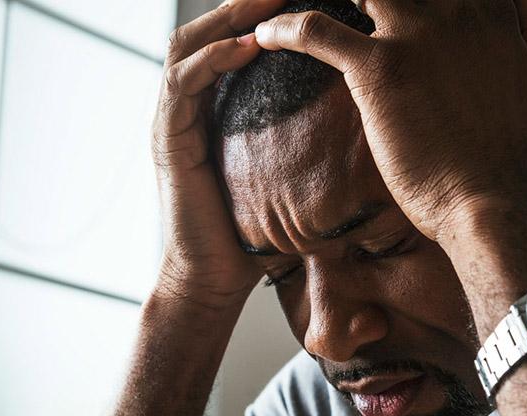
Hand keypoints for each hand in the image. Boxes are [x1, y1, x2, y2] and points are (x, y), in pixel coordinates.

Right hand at [151, 0, 285, 307]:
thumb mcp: (282, 176)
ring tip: (268, 1)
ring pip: (187, 47)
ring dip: (228, 18)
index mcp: (211, 111)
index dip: (259, 15)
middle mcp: (188, 108)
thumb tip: (359, 126)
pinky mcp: (167, 141)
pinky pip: (183, 85)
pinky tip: (248, 46)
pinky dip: (213, 59)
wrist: (214, 278)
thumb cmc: (251, 233)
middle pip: (206, 32)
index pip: (229, 43)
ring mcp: (173, 122)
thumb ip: (300, 144)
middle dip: (244, 4)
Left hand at [252, 0, 526, 242]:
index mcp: (491, 9)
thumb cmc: (522, 154)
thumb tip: (523, 7)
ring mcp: (415, 34)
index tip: (379, 6)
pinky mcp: (380, 69)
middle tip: (343, 5)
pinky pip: (315, 31)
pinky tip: (266, 34)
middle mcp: (454, 8)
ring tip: (282, 6)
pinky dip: (285, 28)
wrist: (495, 201)